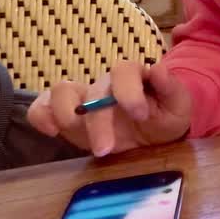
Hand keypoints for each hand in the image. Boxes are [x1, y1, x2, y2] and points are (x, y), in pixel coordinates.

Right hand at [27, 60, 192, 156]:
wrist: (153, 133)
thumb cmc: (166, 116)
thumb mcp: (178, 105)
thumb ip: (171, 88)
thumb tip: (158, 69)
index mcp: (134, 76)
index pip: (124, 70)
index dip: (129, 91)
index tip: (140, 114)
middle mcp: (105, 83)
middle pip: (93, 90)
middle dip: (98, 120)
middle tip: (106, 149)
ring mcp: (83, 97)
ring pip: (61, 91)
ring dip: (66, 114)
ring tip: (76, 137)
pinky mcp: (66, 115)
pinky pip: (43, 107)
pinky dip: (40, 116)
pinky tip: (50, 132)